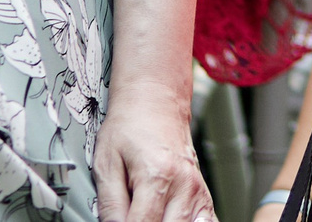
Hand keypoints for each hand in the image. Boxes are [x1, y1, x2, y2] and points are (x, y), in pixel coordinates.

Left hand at [93, 83, 214, 221]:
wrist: (155, 101)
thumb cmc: (129, 127)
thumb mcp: (106, 163)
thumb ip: (109, 203)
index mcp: (157, 175)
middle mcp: (184, 185)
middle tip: (132, 216)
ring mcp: (198, 190)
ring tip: (148, 214)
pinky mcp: (203, 193)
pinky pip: (206, 221)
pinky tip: (172, 218)